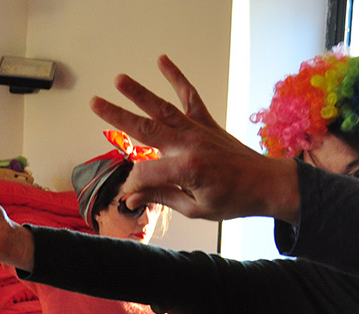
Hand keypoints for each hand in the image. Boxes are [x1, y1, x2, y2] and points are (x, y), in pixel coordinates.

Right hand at [89, 55, 299, 223]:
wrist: (264, 184)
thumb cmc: (232, 200)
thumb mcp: (195, 208)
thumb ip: (162, 197)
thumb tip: (133, 197)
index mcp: (186, 169)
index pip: (144, 173)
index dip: (133, 186)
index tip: (131, 196)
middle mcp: (188, 144)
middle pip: (145, 129)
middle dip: (117, 117)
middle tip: (95, 103)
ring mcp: (197, 130)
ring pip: (163, 108)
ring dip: (140, 93)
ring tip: (120, 79)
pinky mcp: (206, 122)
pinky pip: (190, 97)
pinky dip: (177, 78)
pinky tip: (163, 61)